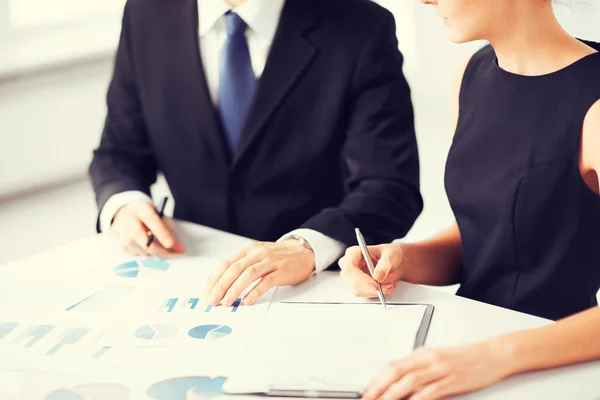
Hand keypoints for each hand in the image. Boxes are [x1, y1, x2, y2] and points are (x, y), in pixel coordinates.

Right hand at [111, 202, 184, 257]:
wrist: (128, 214)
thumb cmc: (149, 217)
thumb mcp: (161, 218)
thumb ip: (170, 231)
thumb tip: (179, 249)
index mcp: (141, 208)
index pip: (151, 219)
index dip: (161, 232)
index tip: (171, 244)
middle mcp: (128, 216)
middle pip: (137, 233)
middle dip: (153, 247)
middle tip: (166, 255)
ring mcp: (120, 227)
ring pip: (131, 244)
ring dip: (147, 253)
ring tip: (159, 254)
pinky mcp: (117, 239)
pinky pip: (128, 250)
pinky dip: (140, 254)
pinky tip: (148, 253)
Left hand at [206, 240, 315, 306]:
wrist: (303, 251)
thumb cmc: (278, 257)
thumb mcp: (257, 256)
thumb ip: (241, 266)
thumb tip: (221, 284)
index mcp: (249, 250)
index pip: (226, 263)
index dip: (215, 279)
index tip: (208, 292)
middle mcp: (257, 254)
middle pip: (235, 269)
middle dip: (221, 286)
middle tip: (213, 300)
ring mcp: (270, 262)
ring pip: (248, 274)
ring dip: (235, 289)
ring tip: (227, 302)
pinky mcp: (281, 271)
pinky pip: (265, 282)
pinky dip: (254, 292)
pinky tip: (247, 300)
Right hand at [338, 243, 404, 297]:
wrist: (395, 262)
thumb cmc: (390, 254)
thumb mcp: (391, 254)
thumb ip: (385, 264)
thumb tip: (378, 276)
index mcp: (354, 253)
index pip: (349, 267)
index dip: (360, 278)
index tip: (374, 284)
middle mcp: (350, 265)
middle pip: (351, 281)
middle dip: (369, 288)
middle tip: (384, 288)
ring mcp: (353, 277)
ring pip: (358, 290)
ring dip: (374, 291)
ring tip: (389, 284)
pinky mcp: (358, 286)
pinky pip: (363, 294)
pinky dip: (375, 293)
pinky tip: (384, 286)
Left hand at [362, 342, 513, 399]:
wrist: (494, 353)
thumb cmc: (468, 357)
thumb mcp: (439, 358)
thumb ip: (421, 367)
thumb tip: (402, 380)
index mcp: (423, 353)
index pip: (393, 365)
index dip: (377, 379)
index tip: (367, 391)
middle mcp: (429, 359)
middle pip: (396, 372)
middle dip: (378, 387)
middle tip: (367, 398)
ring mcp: (440, 369)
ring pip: (409, 381)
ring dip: (392, 394)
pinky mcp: (453, 380)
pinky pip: (430, 391)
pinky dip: (417, 399)